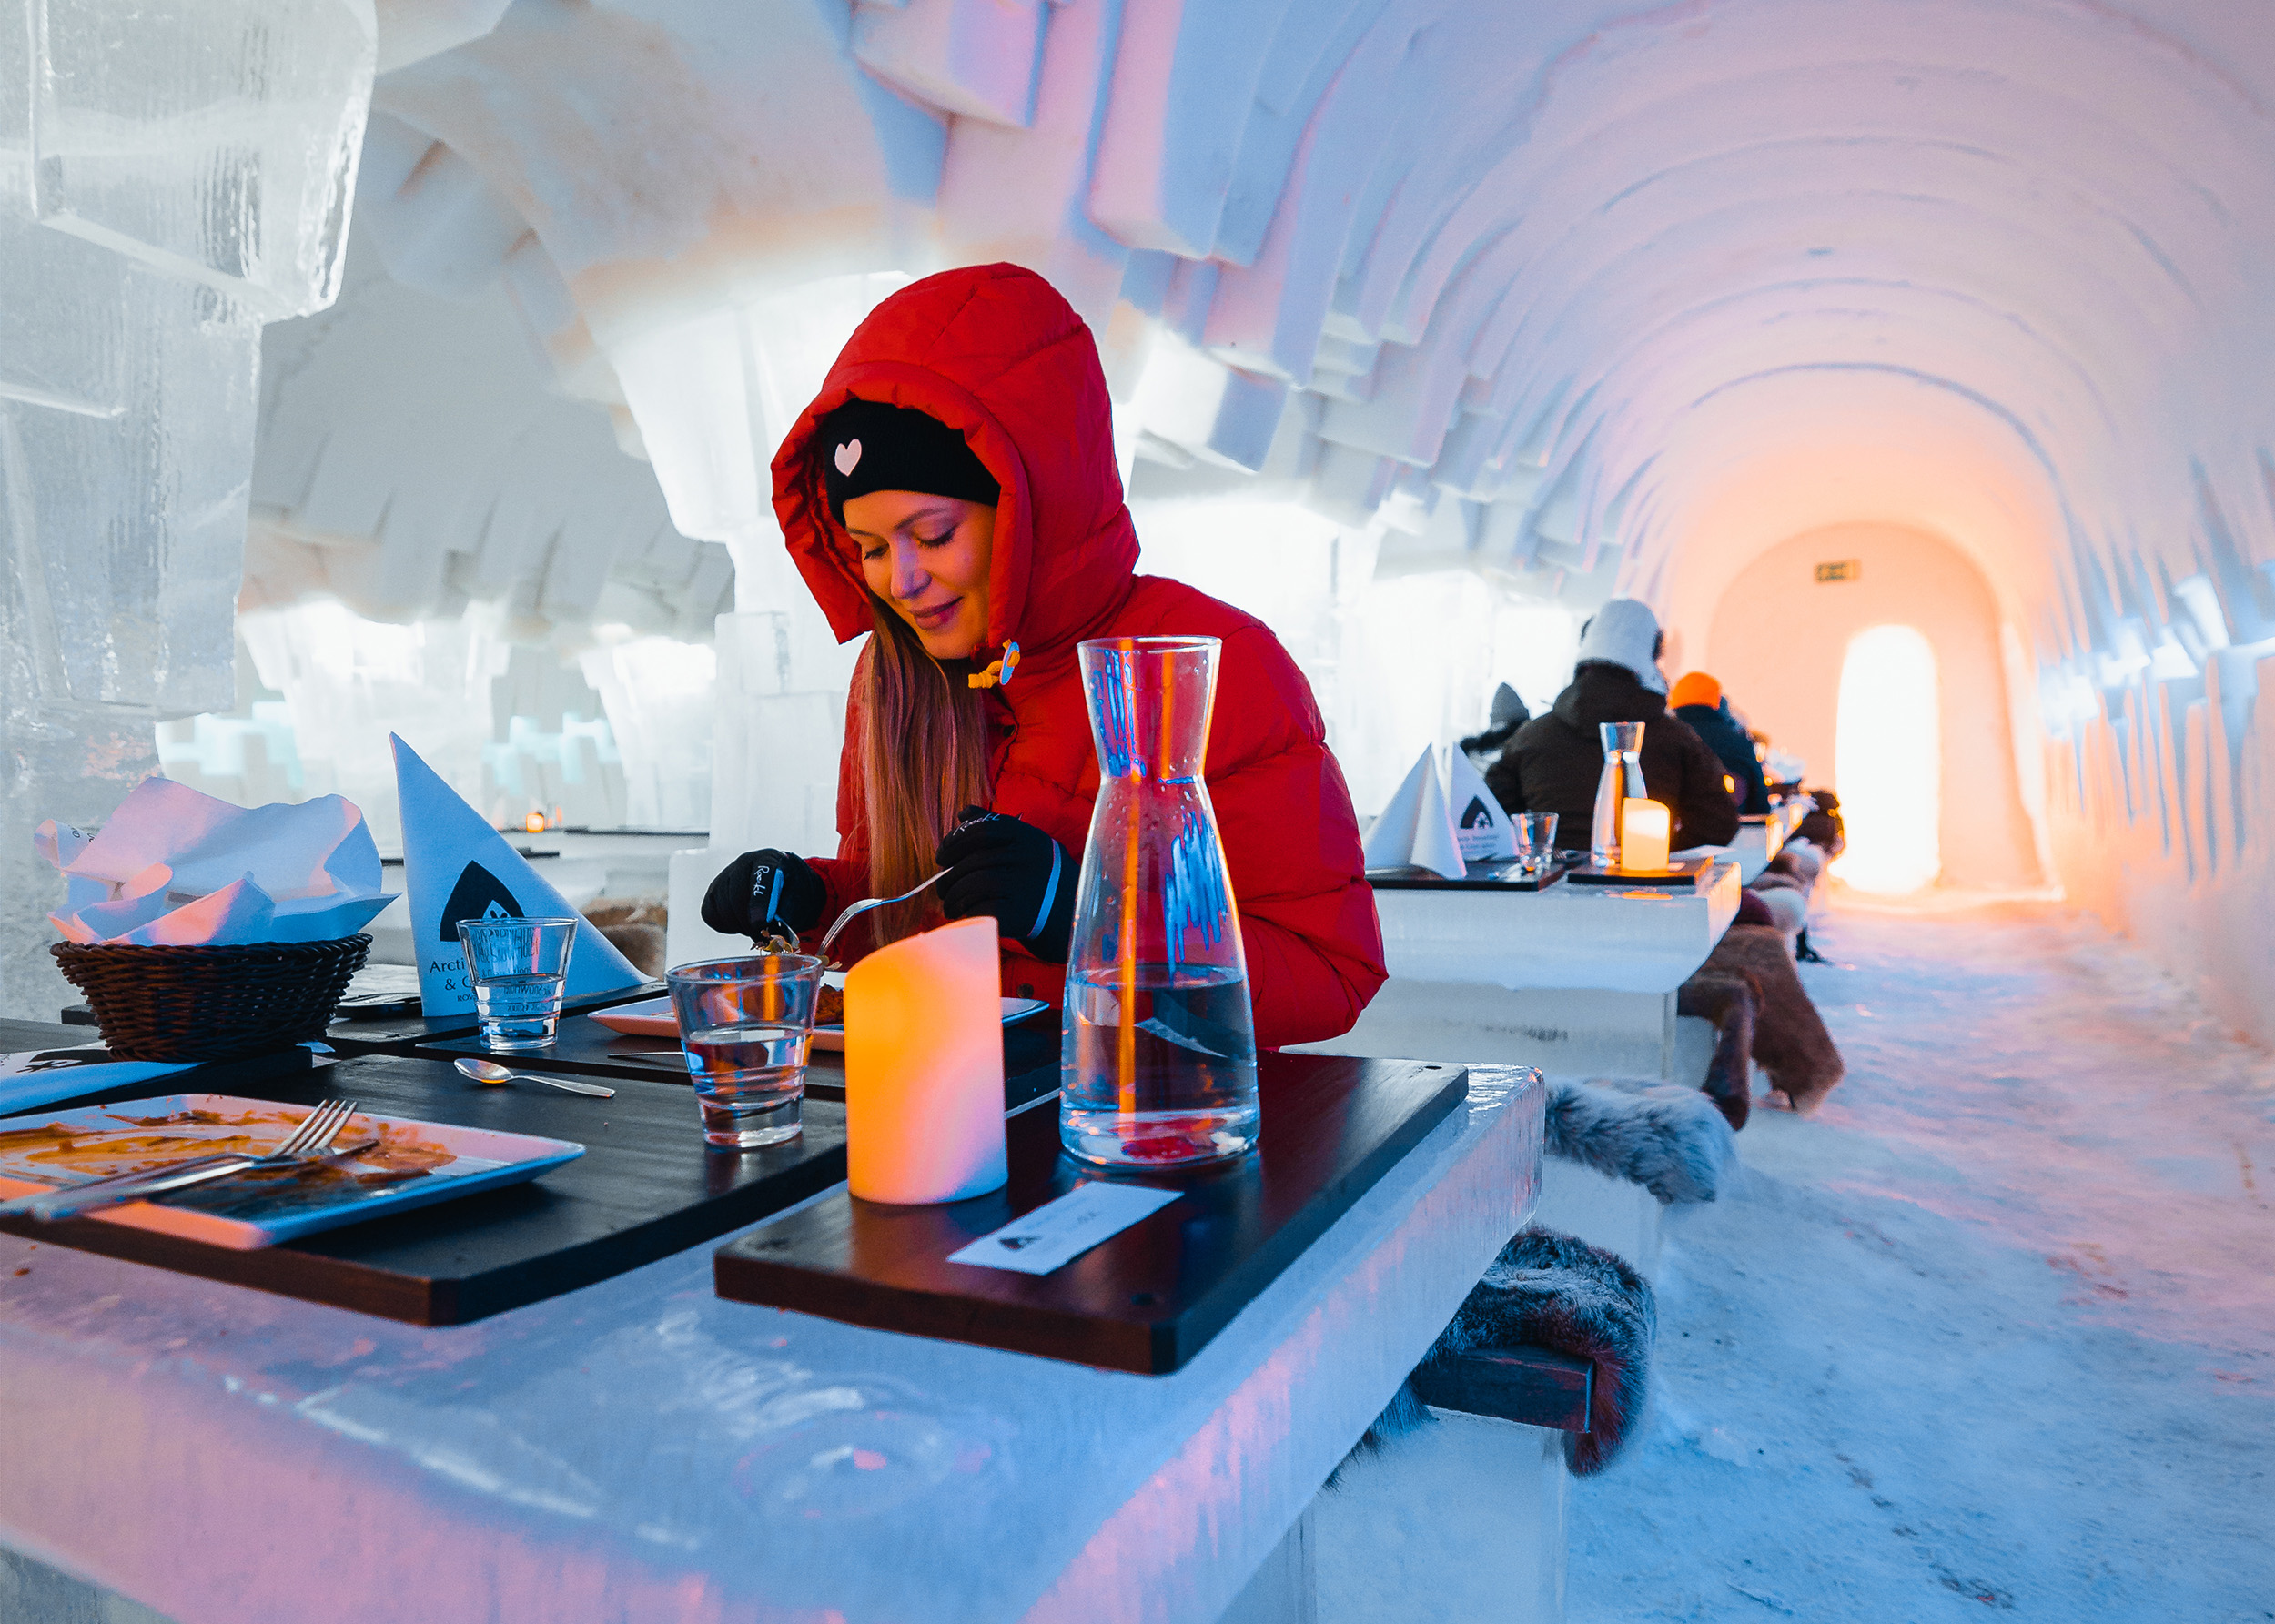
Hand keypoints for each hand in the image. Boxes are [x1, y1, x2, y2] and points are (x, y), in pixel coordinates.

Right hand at [701, 849, 824, 940]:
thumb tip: (769, 930)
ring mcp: (726, 875)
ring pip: (723, 908)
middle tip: (764, 937)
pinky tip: (742, 923)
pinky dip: (726, 926)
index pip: (762, 877)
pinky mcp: (713, 892)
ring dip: (740, 926)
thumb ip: (786, 913)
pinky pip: (711, 915)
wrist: (783, 887)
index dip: (760, 902)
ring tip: (756, 926)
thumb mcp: (799, 901)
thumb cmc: (793, 894)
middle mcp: (745, 862)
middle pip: (737, 896)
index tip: (761, 923)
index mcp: (770, 860)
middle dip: (750, 923)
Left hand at [935, 807, 1076, 962]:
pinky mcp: (1022, 915)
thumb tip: (963, 813)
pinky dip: (966, 911)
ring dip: (954, 896)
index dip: (955, 841)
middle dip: (949, 876)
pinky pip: (981, 909)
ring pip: (974, 884)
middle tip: (942, 888)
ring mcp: (1027, 886)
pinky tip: (963, 915)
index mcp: (1030, 838)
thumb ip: (998, 827)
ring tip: (949, 905)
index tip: (941, 857)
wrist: (1073, 918)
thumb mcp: (1030, 845)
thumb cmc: (1044, 879)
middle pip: (974, 860)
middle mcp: (1030, 858)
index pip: (983, 829)